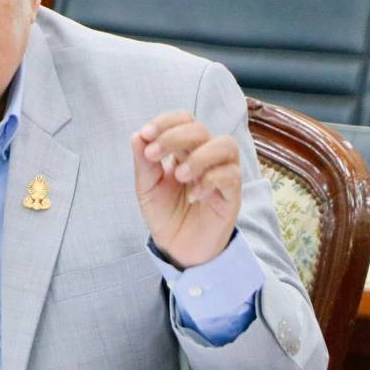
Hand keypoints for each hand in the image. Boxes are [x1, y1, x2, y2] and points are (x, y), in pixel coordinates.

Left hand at [132, 111, 241, 266]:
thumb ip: (143, 163)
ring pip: (225, 145)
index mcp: (184, 150)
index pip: (183, 120)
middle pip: (200, 129)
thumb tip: (137, 135)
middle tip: (153, 155)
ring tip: (180, 176)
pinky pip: (231, 175)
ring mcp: (222, 173)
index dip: (165, 122)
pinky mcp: (233, 194)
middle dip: (175, 137)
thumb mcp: (147, 188)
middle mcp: (206, 156)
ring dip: (199, 156)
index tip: (145, 134)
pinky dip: (211, 180)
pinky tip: (194, 195)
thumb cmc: (165, 214)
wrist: (178, 248)